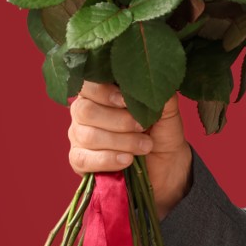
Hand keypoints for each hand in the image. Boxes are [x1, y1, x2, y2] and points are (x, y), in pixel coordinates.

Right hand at [68, 82, 192, 218]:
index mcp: (101, 92)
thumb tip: (159, 82)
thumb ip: (160, 96)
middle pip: (85, 111)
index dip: (104, 92)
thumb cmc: (161, 131)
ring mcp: (78, 136)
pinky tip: (127, 160)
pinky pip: (84, 159)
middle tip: (142, 127)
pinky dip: (107, 159)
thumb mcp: (166, 112)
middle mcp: (84, 111)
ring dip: (121, 141)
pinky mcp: (79, 160)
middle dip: (117, 120)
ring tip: (145, 146)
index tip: (126, 102)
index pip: (88, 84)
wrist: (166, 164)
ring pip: (88, 136)